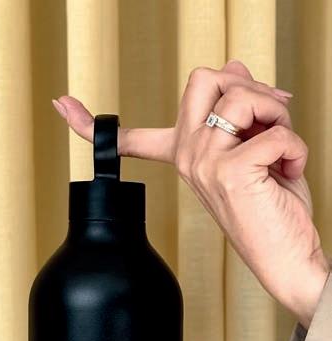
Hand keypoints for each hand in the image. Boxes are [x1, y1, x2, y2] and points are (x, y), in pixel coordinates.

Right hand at [52, 60, 329, 328]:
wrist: (287, 257)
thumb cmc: (272, 207)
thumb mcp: (254, 145)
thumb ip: (237, 106)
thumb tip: (233, 64)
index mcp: (183, 158)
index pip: (130, 140)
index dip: (91, 123)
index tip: (62, 106)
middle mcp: (186, 161)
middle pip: (204, 78)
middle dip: (249, 86)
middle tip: (269, 118)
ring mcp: (200, 166)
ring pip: (240, 95)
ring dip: (277, 114)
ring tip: (280, 148)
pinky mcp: (226, 172)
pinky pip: (274, 131)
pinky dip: (296, 146)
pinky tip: (288, 170)